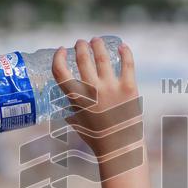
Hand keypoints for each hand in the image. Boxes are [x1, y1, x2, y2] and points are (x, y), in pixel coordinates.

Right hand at [52, 37, 140, 157]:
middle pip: (82, 59)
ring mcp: (111, 87)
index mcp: (76, 98)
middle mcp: (92, 90)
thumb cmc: (97, 136)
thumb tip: (65, 98)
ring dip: (97, 45)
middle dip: (80, 47)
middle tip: (80, 43)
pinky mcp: (129, 88)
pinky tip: (122, 46)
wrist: (120, 147)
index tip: (61, 50)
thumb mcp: (76, 122)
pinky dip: (125, 52)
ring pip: (102, 57)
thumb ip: (71, 107)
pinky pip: (128, 64)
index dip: (58, 57)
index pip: (60, 71)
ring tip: (96, 40)